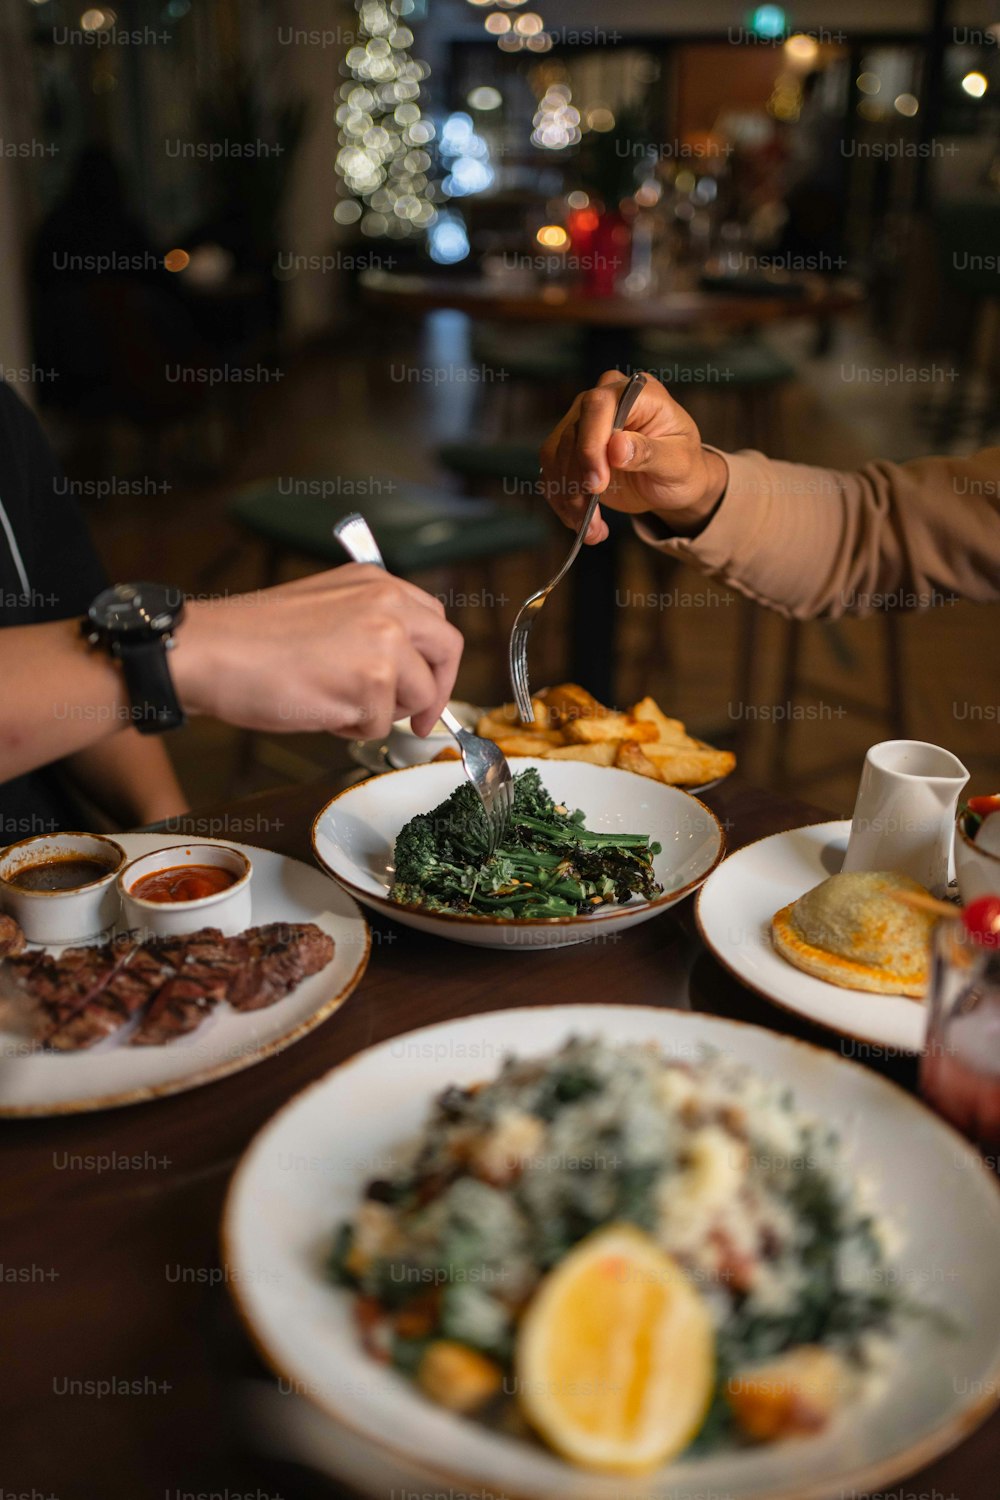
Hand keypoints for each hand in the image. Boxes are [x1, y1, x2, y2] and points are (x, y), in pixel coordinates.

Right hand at [172, 565, 462, 738]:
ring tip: (334, 704)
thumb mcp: (325, 608)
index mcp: (377, 582)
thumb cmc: (252, 639)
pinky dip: (353, 729)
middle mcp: (389, 604)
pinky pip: (381, 724)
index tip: (425, 687)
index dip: (435, 662)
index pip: (435, 622)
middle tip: (417, 720)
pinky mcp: (373, 680)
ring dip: (382, 713)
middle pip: (447, 651)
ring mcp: (385, 641)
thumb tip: (404, 669)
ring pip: (417, 695)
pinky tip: (318, 709)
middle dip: (434, 692)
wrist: (210, 652)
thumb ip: (370, 627)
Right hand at [539, 370, 728, 542]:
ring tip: (591, 530)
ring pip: (555, 455)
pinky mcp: (569, 448)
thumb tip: (618, 447)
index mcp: (637, 392)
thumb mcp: (678, 463)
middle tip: (592, 518)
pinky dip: (563, 503)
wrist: (671, 483)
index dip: (591, 444)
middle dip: (578, 480)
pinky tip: (585, 525)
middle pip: (572, 432)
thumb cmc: (682, 467)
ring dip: (568, 499)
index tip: (596, 484)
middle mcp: (604, 401)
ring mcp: (582, 423)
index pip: (598, 405)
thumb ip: (650, 452)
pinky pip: (552, 473)